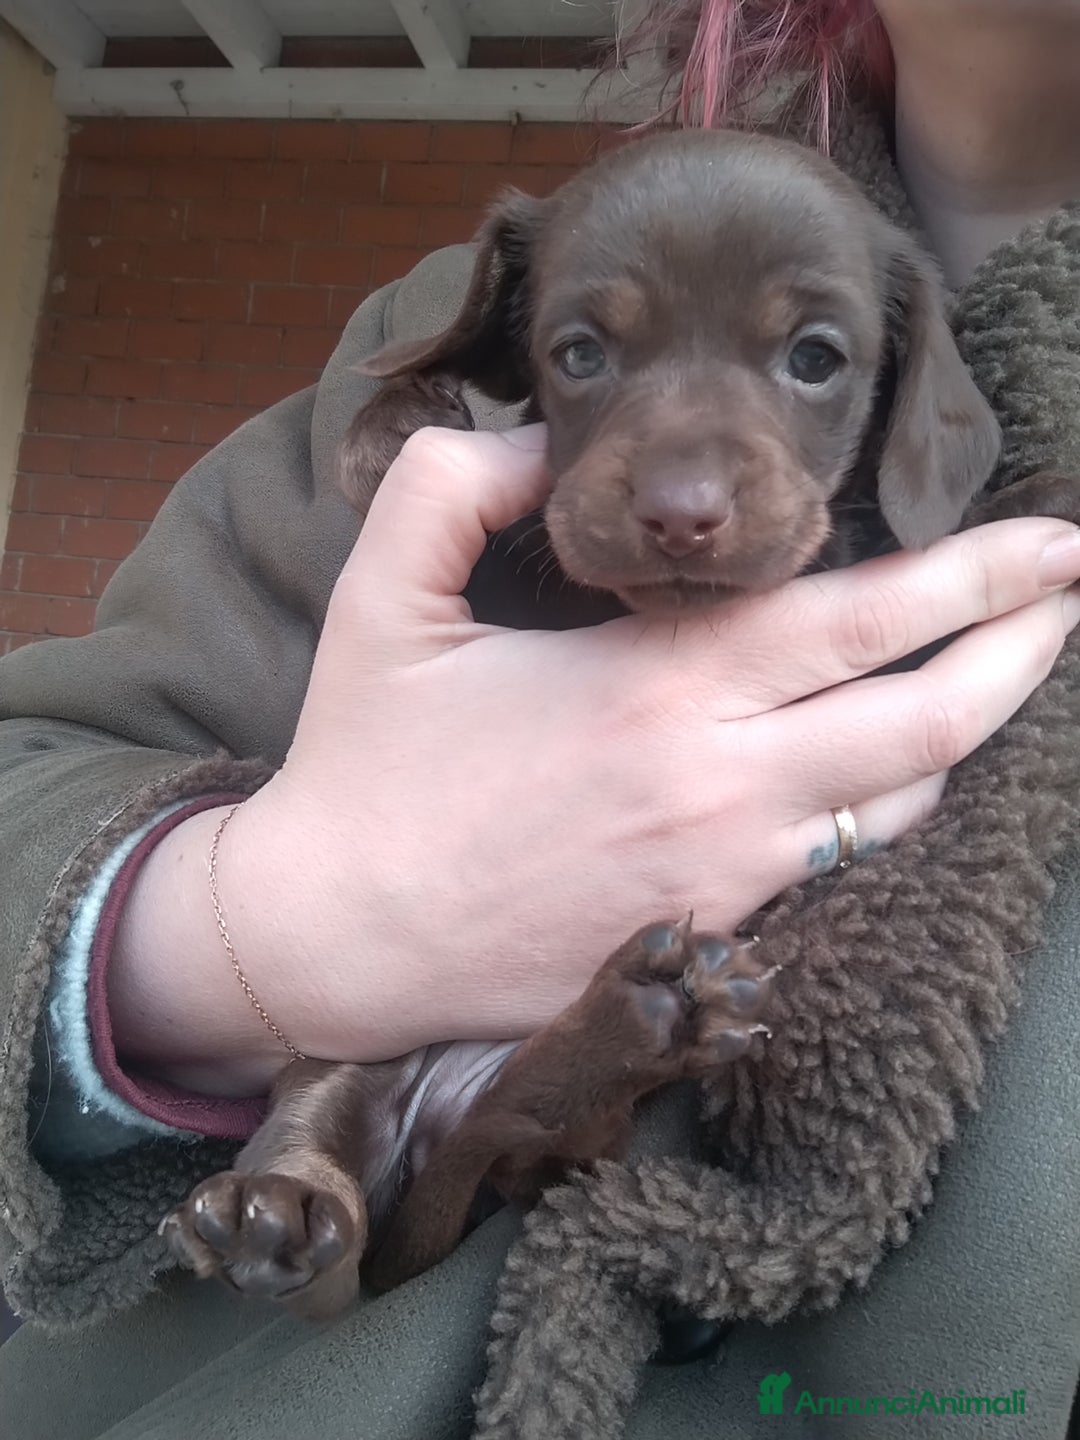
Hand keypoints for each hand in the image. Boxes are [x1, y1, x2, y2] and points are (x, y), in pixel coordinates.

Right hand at [111, 424, 1079, 1092]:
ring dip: (966, 733)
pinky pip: (840, 867)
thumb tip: (548, 439)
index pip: (856, 615)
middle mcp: (715, 779)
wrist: (338, 938)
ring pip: (901, 801)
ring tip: (1000, 677)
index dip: (975, 574)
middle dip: (1026, 650)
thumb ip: (457, 480)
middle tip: (1078, 599)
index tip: (1054, 543)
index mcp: (653, 682)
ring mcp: (724, 869)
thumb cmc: (366, 766)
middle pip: (927, 718)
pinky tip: (894, 770)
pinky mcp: (706, 931)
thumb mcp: (379, 596)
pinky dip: (886, 807)